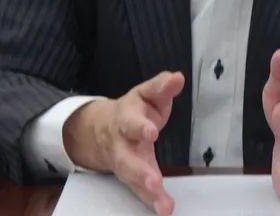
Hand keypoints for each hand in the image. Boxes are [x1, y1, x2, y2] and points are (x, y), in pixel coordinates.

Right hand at [64, 71, 184, 215]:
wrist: (102, 128)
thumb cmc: (134, 110)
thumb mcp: (147, 94)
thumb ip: (162, 87)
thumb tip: (177, 77)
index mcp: (126, 118)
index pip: (131, 121)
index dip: (140, 126)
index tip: (152, 132)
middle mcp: (121, 143)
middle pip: (126, 158)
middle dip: (139, 171)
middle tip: (155, 181)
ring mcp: (124, 162)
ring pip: (132, 178)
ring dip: (147, 191)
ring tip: (164, 205)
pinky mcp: (130, 176)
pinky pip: (139, 190)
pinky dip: (151, 201)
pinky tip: (164, 209)